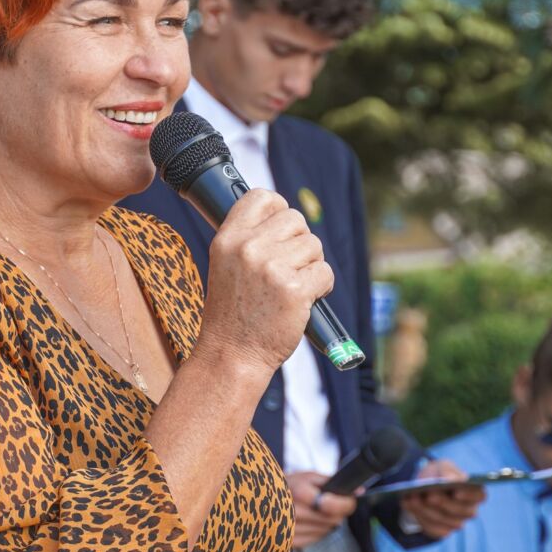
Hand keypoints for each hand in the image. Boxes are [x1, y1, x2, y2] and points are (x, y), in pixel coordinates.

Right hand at [197, 189, 333, 375]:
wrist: (232, 354)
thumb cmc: (233, 312)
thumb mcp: (226, 265)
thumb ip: (249, 238)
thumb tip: (283, 215)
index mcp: (228, 238)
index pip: (262, 197)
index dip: (278, 209)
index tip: (281, 229)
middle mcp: (248, 248)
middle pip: (296, 220)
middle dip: (299, 243)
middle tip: (286, 269)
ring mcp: (272, 268)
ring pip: (314, 245)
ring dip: (311, 266)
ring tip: (291, 288)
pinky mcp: (295, 289)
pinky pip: (325, 272)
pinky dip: (321, 287)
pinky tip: (304, 300)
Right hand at [285, 471, 355, 548]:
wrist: (258, 498)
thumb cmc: (285, 484)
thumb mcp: (307, 476)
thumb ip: (333, 482)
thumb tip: (358, 491)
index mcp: (299, 493)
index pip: (335, 506)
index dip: (347, 503)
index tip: (348, 499)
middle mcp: (293, 513)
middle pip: (333, 520)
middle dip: (337, 511)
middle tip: (329, 503)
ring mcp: (289, 530)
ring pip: (325, 531)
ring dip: (327, 522)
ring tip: (315, 511)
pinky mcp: (287, 542)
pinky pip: (314, 539)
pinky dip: (316, 531)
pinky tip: (309, 521)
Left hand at [400, 458, 484, 538]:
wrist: (424, 487)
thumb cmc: (438, 474)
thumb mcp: (441, 466)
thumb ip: (446, 470)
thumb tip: (450, 479)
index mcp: (475, 493)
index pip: (479, 496)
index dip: (469, 495)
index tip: (455, 492)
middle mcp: (469, 510)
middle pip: (460, 510)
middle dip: (443, 502)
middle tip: (429, 495)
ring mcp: (456, 523)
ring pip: (444, 520)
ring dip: (426, 509)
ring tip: (413, 498)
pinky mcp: (442, 531)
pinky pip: (432, 528)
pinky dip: (419, 516)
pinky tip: (408, 503)